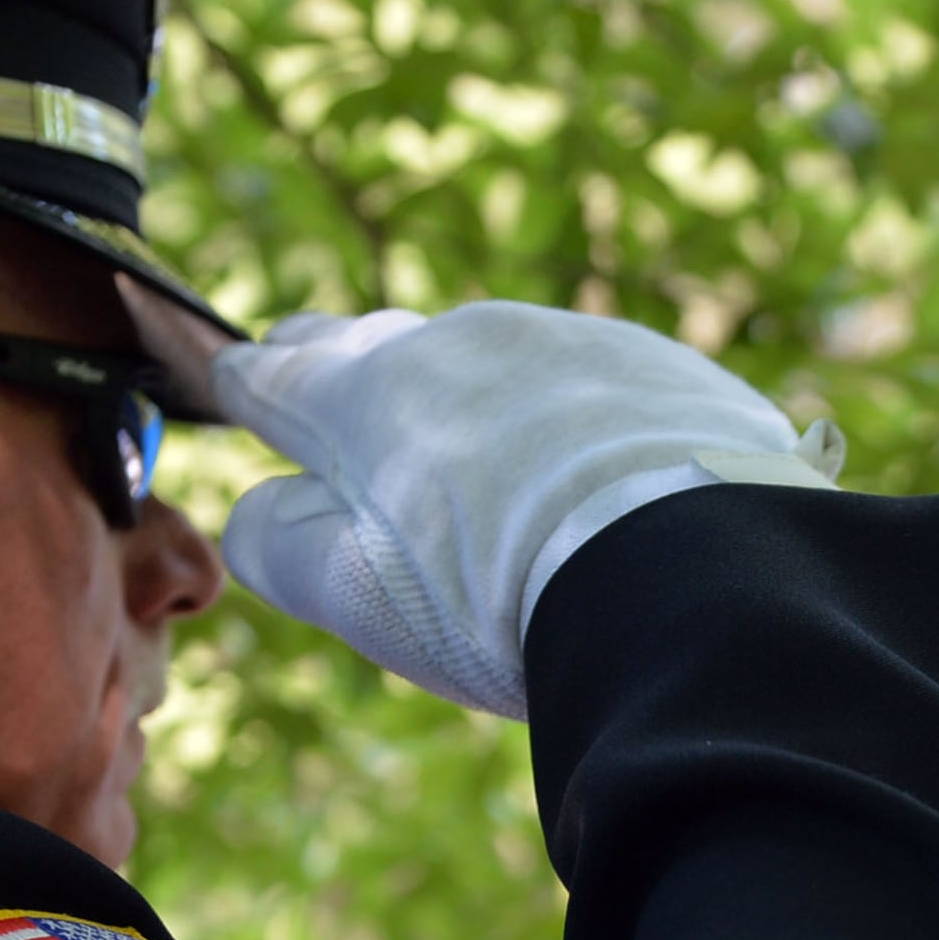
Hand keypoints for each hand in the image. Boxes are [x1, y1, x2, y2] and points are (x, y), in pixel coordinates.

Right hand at [144, 294, 842, 717]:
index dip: (251, 388)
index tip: (242, 391)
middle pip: (376, 343)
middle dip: (345, 371)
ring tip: (475, 465)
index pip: (276, 369)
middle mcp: (459, 342)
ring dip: (466, 399)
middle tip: (338, 407)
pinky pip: (586, 380)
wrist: (696, 577)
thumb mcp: (358, 596)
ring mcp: (565, 342)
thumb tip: (259, 508)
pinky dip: (566, 418)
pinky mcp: (657, 367)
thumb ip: (280, 545)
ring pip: (486, 359)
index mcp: (365, 393)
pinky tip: (586, 476)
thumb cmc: (504, 598)